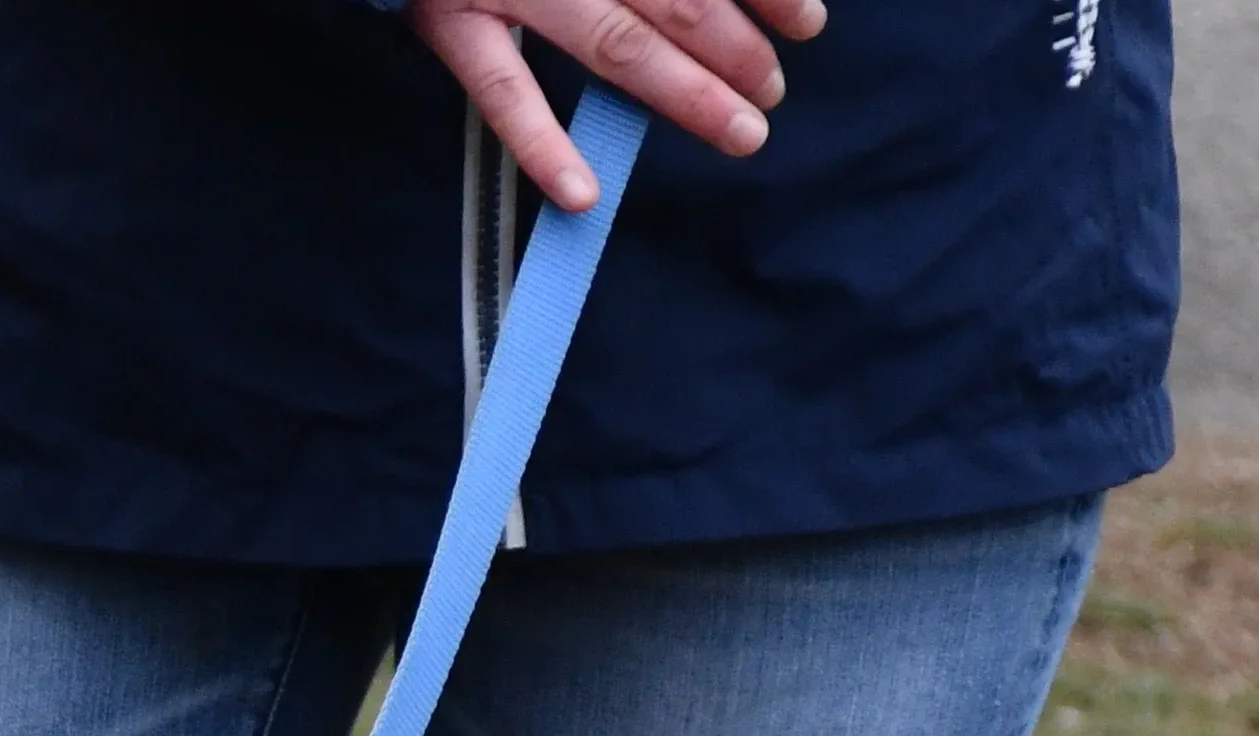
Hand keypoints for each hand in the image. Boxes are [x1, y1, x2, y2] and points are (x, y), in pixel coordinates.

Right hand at [412, 0, 821, 210]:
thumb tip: (726, 4)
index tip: (807, 22)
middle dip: (736, 47)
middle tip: (772, 94)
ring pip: (614, 39)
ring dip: (684, 91)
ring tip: (738, 133)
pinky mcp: (451, 23)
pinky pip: (504, 90)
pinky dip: (544, 143)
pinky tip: (584, 194)